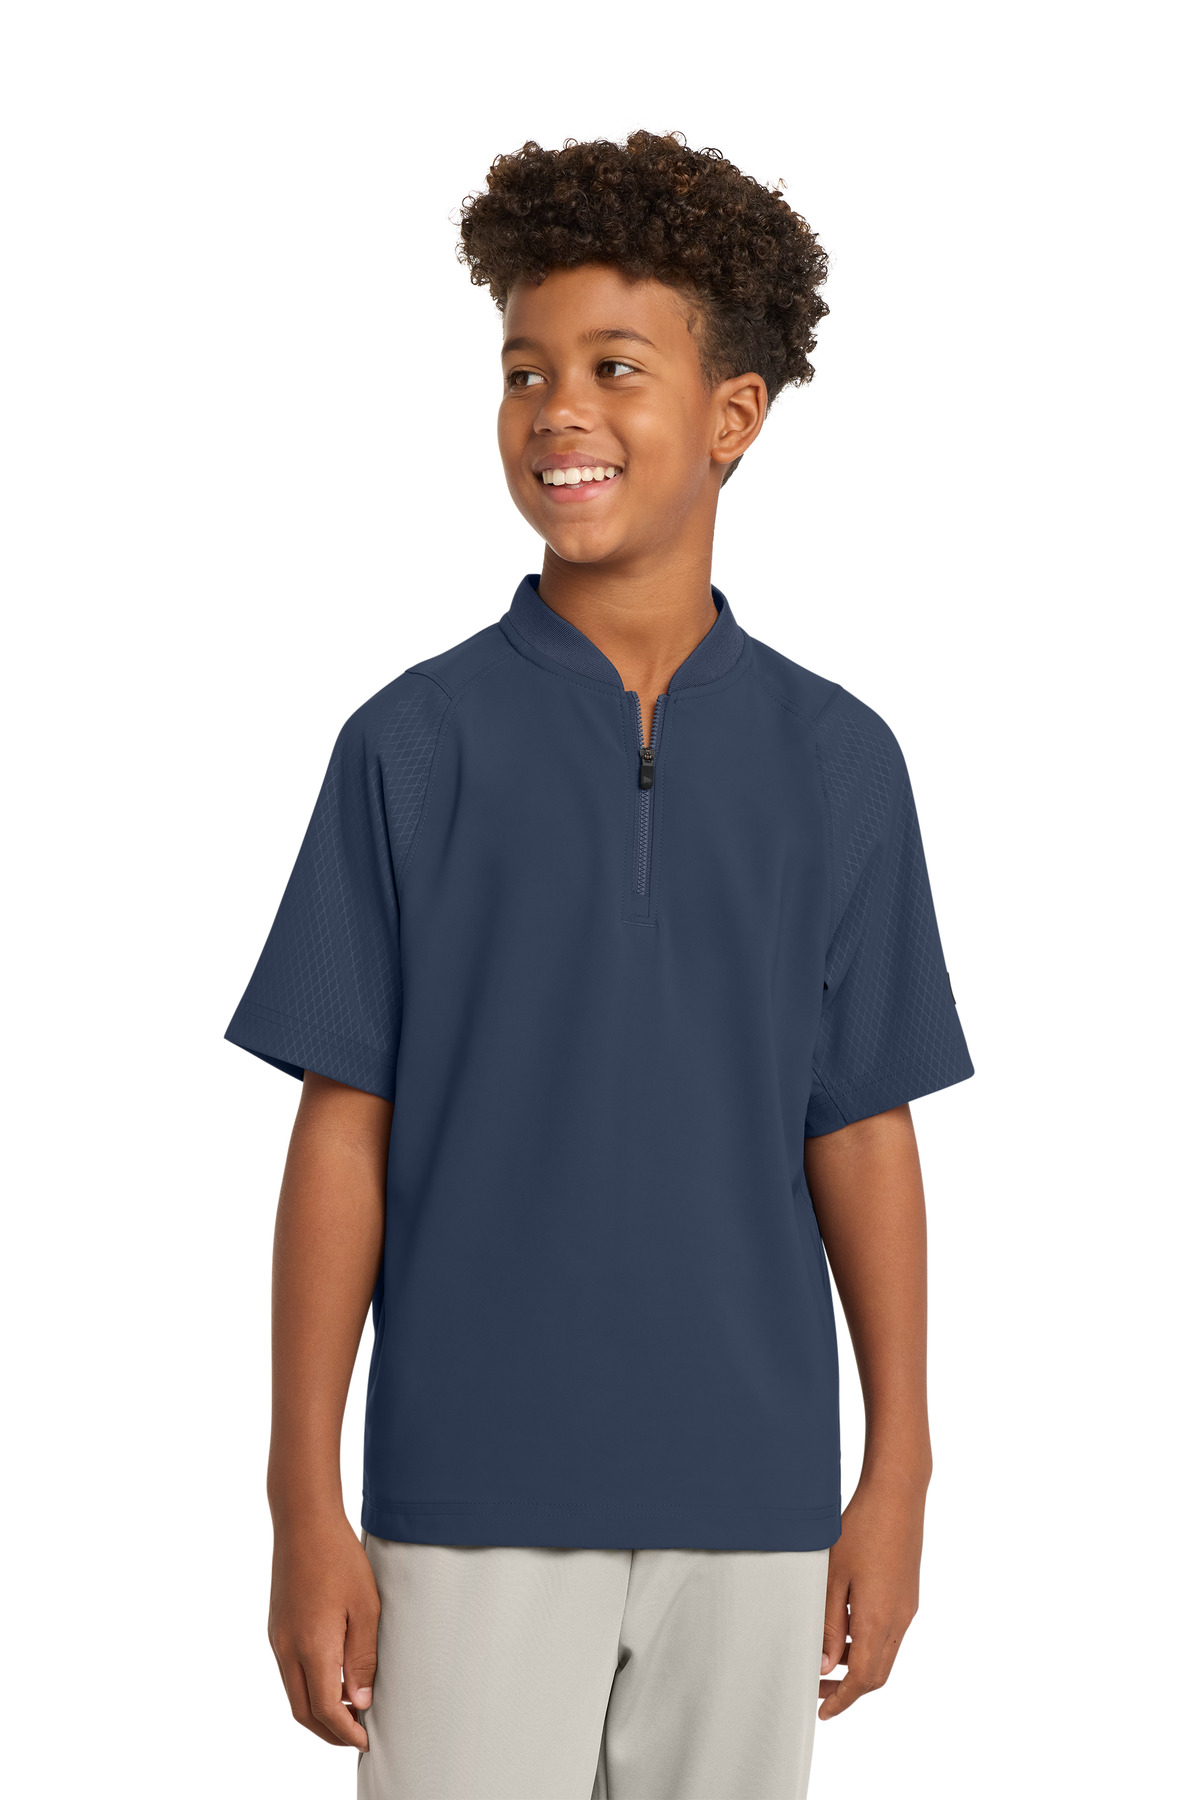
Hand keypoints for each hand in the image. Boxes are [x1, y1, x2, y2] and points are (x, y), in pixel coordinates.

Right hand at [268, 1512, 380, 1749]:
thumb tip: (360, 1701)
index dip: (346, 1731)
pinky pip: (288, 1672)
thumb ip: (362, 1658)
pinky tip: (331, 1678)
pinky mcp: (276, 1627)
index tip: (366, 1739)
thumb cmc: (339, 1558)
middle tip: (357, 1734)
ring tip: (349, 1709)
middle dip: (329, 1731)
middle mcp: (287, 1649)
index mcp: (312, 1647)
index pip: (326, 1710)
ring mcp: (277, 1638)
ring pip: (292, 1693)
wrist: (303, 1522)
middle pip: (303, 1711)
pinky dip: (307, 1688)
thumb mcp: (365, 1607)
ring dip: (318, 1711)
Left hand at [818, 1471, 926, 1719]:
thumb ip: (829, 1624)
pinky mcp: (908, 1596)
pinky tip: (845, 1627)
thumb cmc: (861, 1528)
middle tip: (817, 1688)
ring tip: (826, 1657)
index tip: (822, 1712)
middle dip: (848, 1689)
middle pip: (877, 1674)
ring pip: (884, 1655)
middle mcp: (899, 1620)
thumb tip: (826, 1666)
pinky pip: (890, 1634)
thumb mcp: (833, 1576)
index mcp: (878, 1619)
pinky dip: (868, 1644)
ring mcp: (907, 1608)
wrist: (897, 1495)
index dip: (842, 1701)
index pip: (863, 1679)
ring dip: (858, 1665)